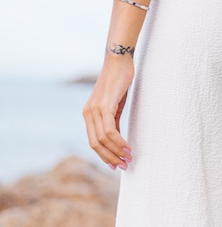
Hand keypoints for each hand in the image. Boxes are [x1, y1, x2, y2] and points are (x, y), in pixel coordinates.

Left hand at [83, 53, 134, 169]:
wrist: (119, 61)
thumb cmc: (119, 81)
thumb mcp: (115, 104)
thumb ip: (113, 120)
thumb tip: (116, 138)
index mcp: (89, 114)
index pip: (94, 142)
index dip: (105, 156)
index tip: (117, 165)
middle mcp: (88, 113)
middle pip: (95, 144)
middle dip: (110, 158)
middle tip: (125, 166)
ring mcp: (94, 109)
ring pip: (102, 139)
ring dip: (116, 152)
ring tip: (129, 158)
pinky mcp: (104, 105)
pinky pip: (109, 130)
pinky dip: (118, 141)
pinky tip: (127, 147)